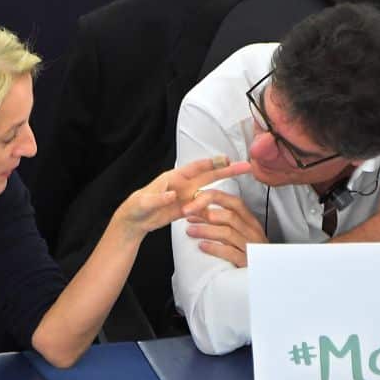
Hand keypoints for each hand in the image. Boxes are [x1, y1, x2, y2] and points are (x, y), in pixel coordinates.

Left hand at [115, 156, 250, 238]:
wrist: (134, 221)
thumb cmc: (135, 208)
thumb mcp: (143, 203)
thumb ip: (157, 199)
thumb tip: (172, 194)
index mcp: (173, 178)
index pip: (194, 168)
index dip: (210, 163)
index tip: (225, 159)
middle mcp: (183, 184)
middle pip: (208, 175)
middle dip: (227, 169)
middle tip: (245, 166)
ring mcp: (186, 196)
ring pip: (210, 188)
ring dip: (226, 184)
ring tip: (243, 178)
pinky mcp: (187, 208)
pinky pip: (204, 205)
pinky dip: (216, 203)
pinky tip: (228, 205)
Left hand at [180, 189, 267, 266]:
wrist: (267, 273)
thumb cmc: (248, 250)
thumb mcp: (238, 232)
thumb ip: (220, 221)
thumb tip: (194, 212)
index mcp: (249, 220)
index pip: (233, 202)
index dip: (212, 198)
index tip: (193, 201)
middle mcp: (252, 231)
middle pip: (230, 215)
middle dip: (205, 213)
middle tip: (187, 215)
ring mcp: (251, 246)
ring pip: (228, 233)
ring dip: (206, 230)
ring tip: (190, 231)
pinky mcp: (247, 262)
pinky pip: (230, 253)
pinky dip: (214, 248)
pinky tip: (202, 246)